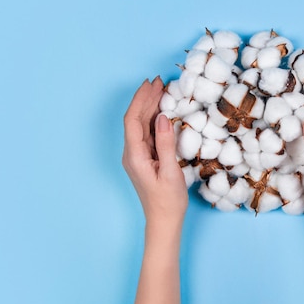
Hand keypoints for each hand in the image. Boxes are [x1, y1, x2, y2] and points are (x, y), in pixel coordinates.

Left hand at [122, 77, 187, 228]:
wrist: (163, 221)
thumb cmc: (168, 201)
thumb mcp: (171, 171)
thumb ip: (165, 143)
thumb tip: (162, 117)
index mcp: (134, 156)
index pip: (133, 120)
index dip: (141, 99)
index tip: (151, 84)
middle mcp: (132, 154)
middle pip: (135, 120)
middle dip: (145, 99)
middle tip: (159, 81)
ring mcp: (137, 156)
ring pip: (140, 125)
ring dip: (149, 107)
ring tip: (161, 90)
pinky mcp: (144, 159)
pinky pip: (146, 134)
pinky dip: (153, 119)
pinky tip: (162, 112)